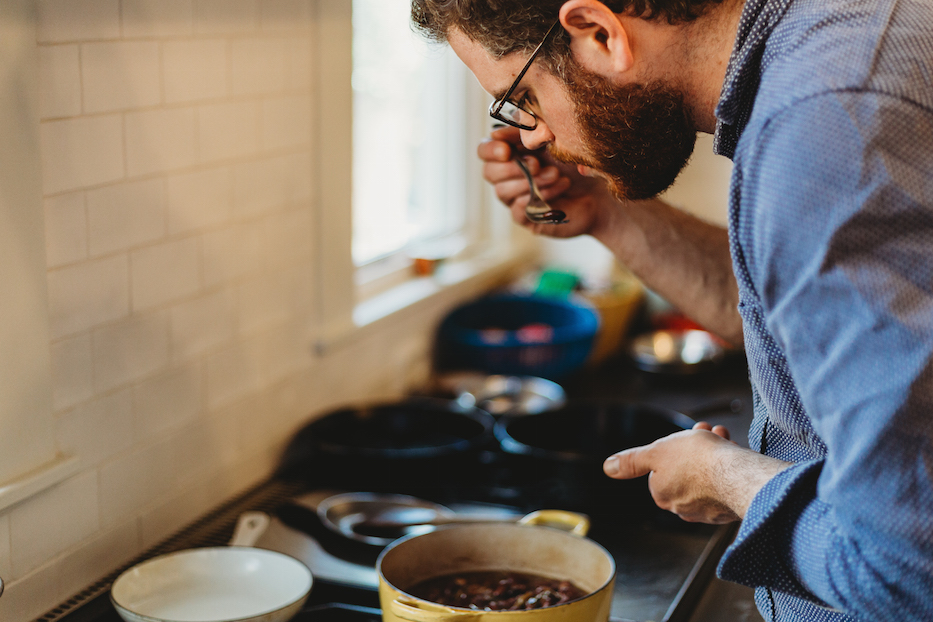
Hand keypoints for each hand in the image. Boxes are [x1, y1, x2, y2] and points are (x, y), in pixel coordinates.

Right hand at [477, 126, 619, 238]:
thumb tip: (510, 125)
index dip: (491, 149)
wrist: (603, 190)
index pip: (485, 150)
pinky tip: (560, 189)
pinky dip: (539, 197)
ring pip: (503, 191)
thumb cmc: (578, 161)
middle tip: (537, 164)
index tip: (507, 149)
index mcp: (512, 153)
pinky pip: (519, 209)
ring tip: (556, 174)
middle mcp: (509, 176)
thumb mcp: (555, 140)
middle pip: (489, 172)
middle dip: (512, 167)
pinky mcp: (527, 217)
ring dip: (531, 181)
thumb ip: (532, 130)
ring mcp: (516, 198)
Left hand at [602, 424, 790, 523]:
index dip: (676, 445)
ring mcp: (707, 510)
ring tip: (722, 437)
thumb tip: (608, 468)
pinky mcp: (729, 509)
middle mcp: (683, 507)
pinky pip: (725, 485)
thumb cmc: (698, 461)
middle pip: (687, 468)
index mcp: (662, 494)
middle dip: (697, 447)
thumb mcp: (656, 451)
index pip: (665, 465)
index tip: (687, 435)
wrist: (737, 475)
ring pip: (707, 475)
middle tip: (708, 431)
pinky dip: (728, 469)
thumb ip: (632, 461)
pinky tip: (733, 457)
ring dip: (714, 452)